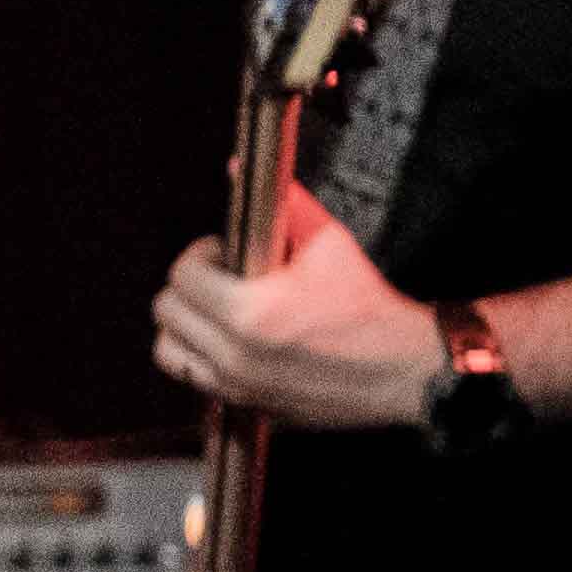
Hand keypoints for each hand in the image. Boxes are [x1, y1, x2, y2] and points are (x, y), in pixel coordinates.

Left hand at [149, 192, 439, 430]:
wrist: (404, 370)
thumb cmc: (369, 307)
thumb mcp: (329, 243)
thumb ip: (284, 204)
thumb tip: (239, 167)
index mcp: (251, 312)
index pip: (182, 275)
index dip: (200, 255)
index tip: (223, 252)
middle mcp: (235, 354)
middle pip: (167, 311)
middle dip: (189, 286)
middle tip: (219, 278)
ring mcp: (237, 386)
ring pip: (167, 349)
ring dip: (184, 325)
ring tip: (214, 311)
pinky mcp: (245, 405)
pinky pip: (192, 379)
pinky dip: (197, 357)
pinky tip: (224, 341)